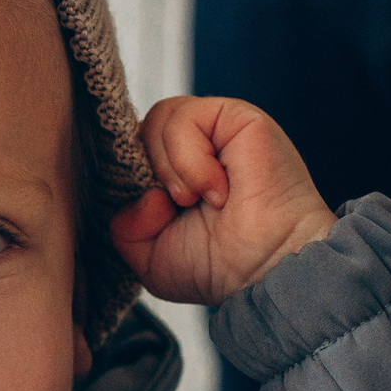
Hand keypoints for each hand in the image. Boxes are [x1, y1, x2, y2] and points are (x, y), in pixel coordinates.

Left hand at [109, 97, 335, 306]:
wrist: (266, 273)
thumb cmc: (220, 267)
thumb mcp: (148, 255)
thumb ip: (124, 222)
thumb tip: (142, 192)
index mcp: (175, 170)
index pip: (130, 147)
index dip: (126, 174)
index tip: (148, 211)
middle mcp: (197, 144)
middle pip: (140, 127)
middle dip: (146, 173)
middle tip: (175, 208)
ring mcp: (217, 129)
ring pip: (159, 116)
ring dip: (169, 168)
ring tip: (196, 200)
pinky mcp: (238, 118)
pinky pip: (186, 118)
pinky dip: (190, 161)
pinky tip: (217, 190)